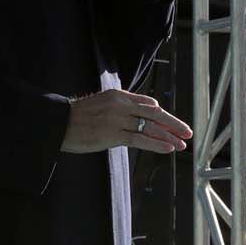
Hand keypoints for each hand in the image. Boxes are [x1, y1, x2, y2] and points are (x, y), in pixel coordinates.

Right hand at [63, 88, 190, 153]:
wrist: (57, 123)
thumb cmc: (80, 116)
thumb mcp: (103, 102)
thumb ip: (124, 105)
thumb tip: (149, 109)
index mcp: (119, 95)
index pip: (149, 104)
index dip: (164, 115)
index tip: (174, 124)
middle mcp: (121, 105)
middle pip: (155, 114)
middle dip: (174, 124)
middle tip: (188, 132)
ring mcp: (117, 120)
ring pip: (150, 128)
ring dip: (169, 137)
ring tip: (181, 145)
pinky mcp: (112, 135)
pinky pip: (140, 140)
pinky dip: (157, 144)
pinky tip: (169, 149)